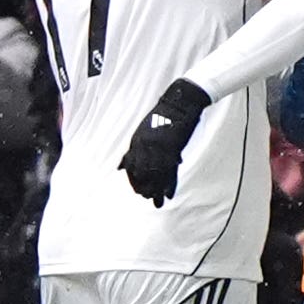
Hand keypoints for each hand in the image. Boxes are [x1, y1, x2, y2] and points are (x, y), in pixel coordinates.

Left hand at [119, 78, 211, 205]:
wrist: (182, 101)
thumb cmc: (165, 114)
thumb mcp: (144, 129)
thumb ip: (135, 148)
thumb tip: (121, 166)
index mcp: (137, 140)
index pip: (131, 166)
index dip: (133, 180)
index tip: (138, 189)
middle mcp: (145, 144)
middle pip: (142, 172)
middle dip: (144, 187)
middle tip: (148, 197)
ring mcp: (159, 146)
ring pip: (156, 175)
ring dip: (156, 190)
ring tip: (157, 201)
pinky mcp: (173, 147)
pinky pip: (170, 170)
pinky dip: (169, 184)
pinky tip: (168, 194)